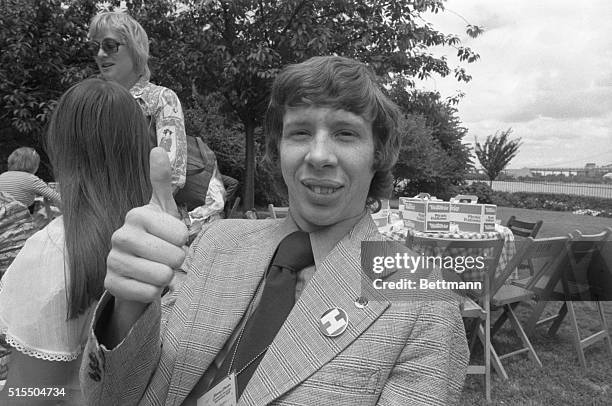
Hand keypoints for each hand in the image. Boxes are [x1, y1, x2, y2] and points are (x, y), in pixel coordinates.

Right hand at [105, 147, 187, 308]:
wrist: (135, 268)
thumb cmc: (155, 235)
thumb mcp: (162, 208)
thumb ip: (161, 181)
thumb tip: (157, 148)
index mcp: (137, 214)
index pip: (181, 234)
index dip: (183, 240)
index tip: (172, 237)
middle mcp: (121, 235)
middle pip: (174, 257)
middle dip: (176, 261)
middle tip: (165, 256)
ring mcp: (113, 260)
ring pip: (162, 277)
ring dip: (166, 277)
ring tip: (156, 268)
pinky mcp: (110, 284)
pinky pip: (148, 294)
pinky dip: (153, 292)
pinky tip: (144, 283)